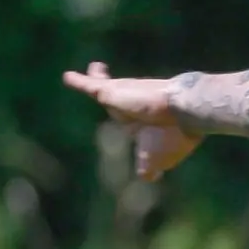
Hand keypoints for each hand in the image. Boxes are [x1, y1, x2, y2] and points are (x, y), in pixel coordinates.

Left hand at [63, 61, 202, 180]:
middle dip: (118, 100)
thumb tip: (149, 178)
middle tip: (110, 94)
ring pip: (106, 89)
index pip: (136, 128)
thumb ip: (148, 170)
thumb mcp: (156, 161)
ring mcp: (124, 98)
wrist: (181, 111)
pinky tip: (67, 78)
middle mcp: (135, 111)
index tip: (138, 135)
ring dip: (99, 80)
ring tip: (95, 70)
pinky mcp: (111, 91)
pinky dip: (79, 82)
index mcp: (146, 128)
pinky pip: (90, 86)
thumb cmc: (170, 138)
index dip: (134, 128)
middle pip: (120, 106)